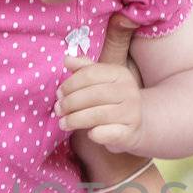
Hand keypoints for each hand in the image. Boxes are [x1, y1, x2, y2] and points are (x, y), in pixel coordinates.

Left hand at [56, 12, 146, 154]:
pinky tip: (87, 134)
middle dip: (70, 103)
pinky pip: (109, 133)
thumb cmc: (111, 101)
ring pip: (98, 114)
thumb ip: (83, 69)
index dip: (70, 84)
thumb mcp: (99, 81)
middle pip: (93, 95)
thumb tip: (67, 59)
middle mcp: (129, 90)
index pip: (90, 74)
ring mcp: (132, 111)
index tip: (58, 93)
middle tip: (58, 109)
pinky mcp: (131, 132)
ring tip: (63, 123)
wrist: (134, 125)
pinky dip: (95, 134)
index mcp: (120, 73)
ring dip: (75, 120)